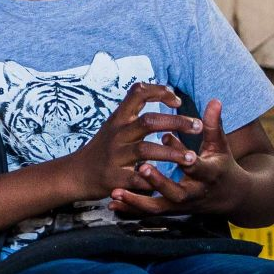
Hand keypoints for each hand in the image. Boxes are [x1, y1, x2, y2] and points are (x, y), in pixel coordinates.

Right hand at [57, 84, 202, 203]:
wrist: (75, 174)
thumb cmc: (102, 148)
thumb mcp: (114, 125)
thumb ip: (135, 111)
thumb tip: (159, 90)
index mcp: (119, 119)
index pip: (137, 93)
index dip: (159, 92)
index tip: (177, 100)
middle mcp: (117, 135)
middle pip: (148, 121)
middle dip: (176, 122)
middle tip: (198, 127)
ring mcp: (115, 156)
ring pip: (145, 150)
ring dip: (171, 154)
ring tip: (191, 158)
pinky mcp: (114, 178)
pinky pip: (137, 179)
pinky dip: (152, 180)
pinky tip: (166, 183)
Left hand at [111, 98, 242, 217]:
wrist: (227, 197)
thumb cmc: (221, 165)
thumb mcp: (220, 146)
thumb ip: (214, 125)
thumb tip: (214, 101)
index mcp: (209, 174)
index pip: (197, 167)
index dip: (185, 157)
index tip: (168, 143)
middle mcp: (194, 193)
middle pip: (175, 192)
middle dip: (158, 182)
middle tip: (140, 168)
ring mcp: (180, 204)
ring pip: (157, 207)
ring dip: (136, 201)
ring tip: (116, 192)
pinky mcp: (170, 210)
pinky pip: (147, 211)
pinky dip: (130, 208)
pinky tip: (112, 203)